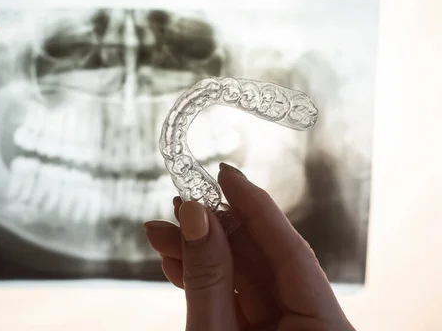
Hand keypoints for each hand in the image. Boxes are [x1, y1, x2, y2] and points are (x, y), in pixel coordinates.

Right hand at [145, 163, 355, 330]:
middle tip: (178, 205)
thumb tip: (195, 214)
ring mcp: (289, 329)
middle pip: (264, 261)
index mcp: (325, 329)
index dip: (256, 206)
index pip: (293, 251)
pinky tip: (177, 261)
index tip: (225, 174)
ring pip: (246, 277)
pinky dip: (207, 282)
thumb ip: (207, 277)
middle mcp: (313, 325)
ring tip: (163, 233)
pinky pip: (238, 299)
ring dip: (201, 256)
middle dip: (213, 232)